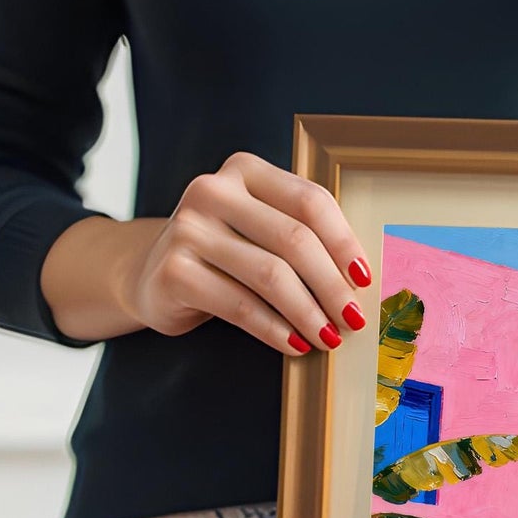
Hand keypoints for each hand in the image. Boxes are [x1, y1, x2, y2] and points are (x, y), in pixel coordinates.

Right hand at [41, 151, 372, 352]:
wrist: (153, 276)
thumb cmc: (225, 255)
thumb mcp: (261, 231)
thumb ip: (301, 237)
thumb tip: (360, 280)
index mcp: (245, 171)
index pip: (309, 202)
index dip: (344, 243)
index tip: (365, 280)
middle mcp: (213, 191)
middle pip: (294, 240)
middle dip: (332, 286)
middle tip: (354, 320)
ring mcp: (188, 228)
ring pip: (270, 275)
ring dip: (308, 313)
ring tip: (330, 339)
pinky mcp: (174, 271)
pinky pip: (240, 306)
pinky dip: (275, 330)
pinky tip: (296, 346)